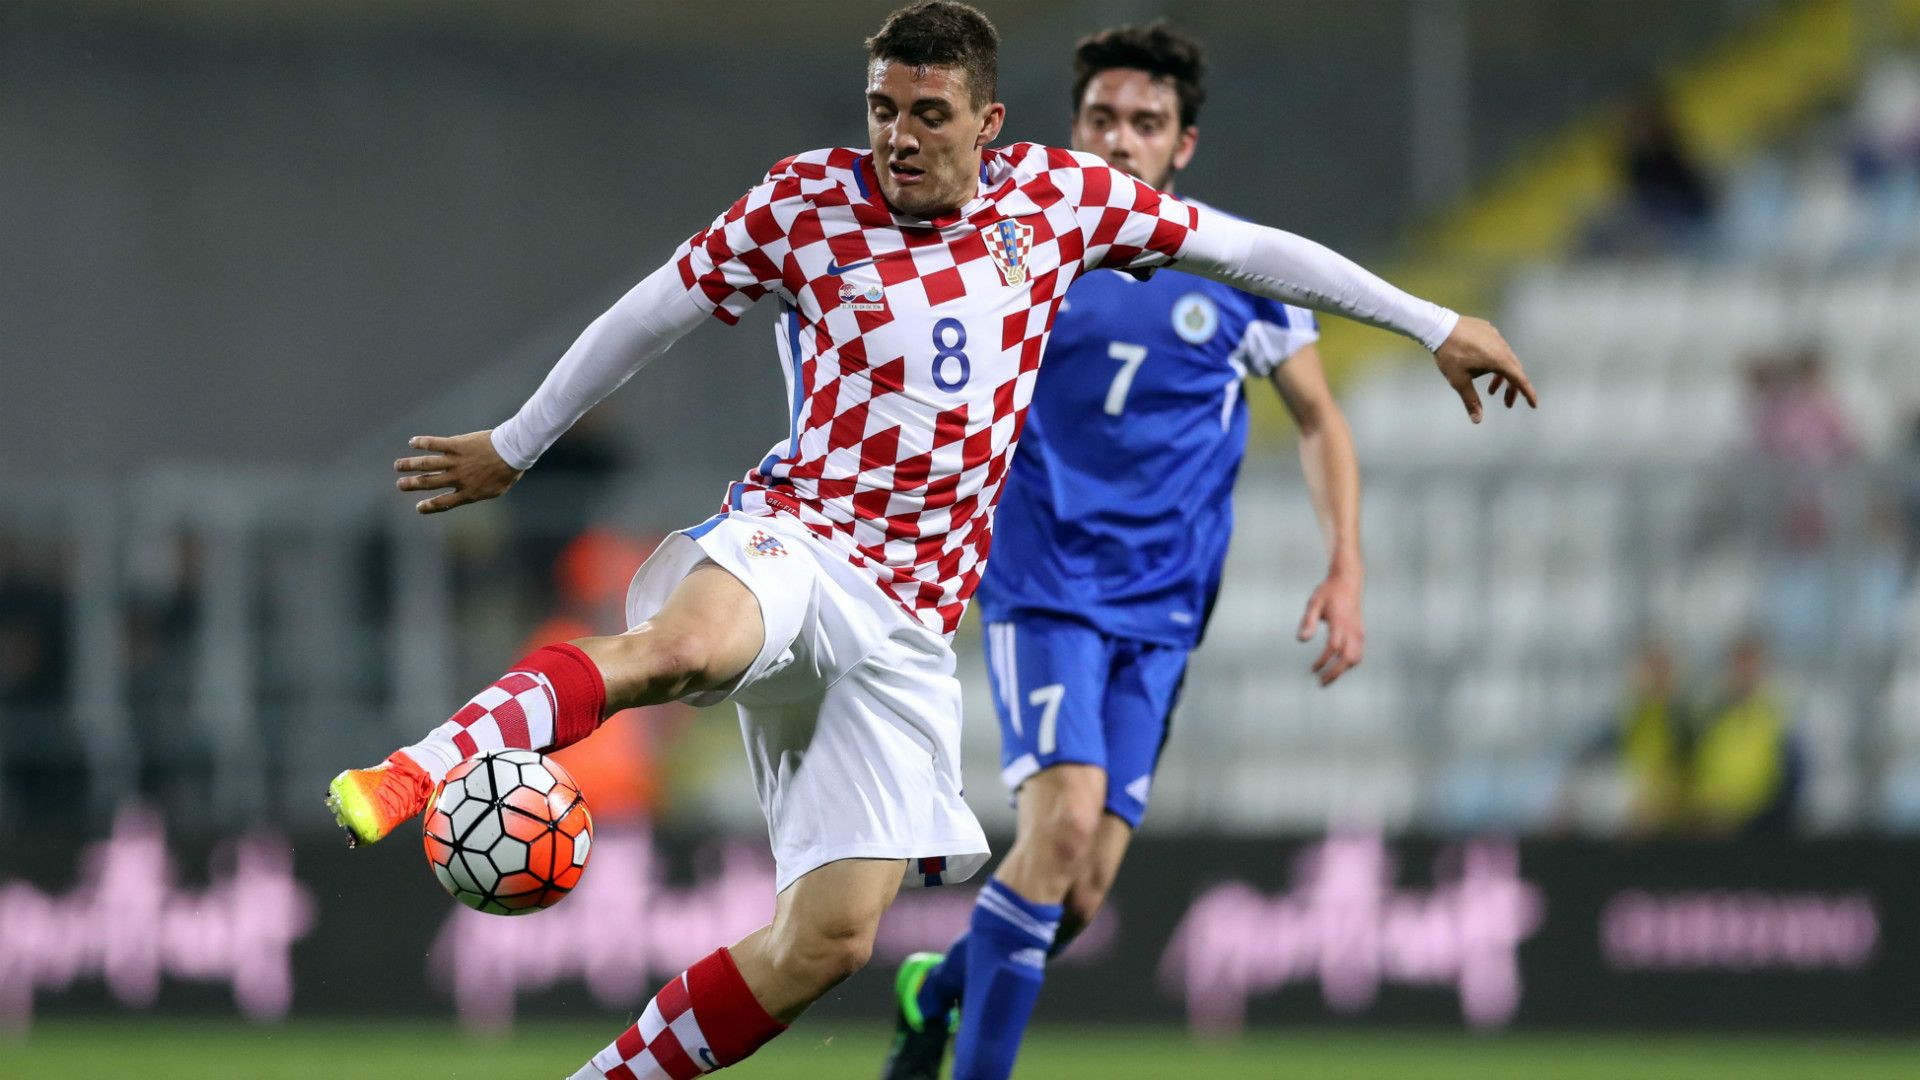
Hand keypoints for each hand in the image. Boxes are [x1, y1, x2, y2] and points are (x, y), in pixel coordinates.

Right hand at [393, 430, 522, 513]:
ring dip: (410, 465)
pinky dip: (422, 442)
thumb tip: (469, 493)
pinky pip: (435, 443)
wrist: (513, 452)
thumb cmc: (508, 471)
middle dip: (412, 484)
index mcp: (468, 492)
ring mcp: (456, 461)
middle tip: (400, 485)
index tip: (418, 506)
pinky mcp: (457, 445)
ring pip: (427, 464)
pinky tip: (412, 442)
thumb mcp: (495, 489)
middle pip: (429, 483)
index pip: (443, 503)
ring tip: (398, 466)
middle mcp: (458, 478)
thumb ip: (479, 492)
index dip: (429, 506)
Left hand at [1297, 571, 1363, 686]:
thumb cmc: (1328, 591)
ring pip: (1356, 658)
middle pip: (1347, 658)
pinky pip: (1359, 653)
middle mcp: (1352, 628)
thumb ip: (1308, 621)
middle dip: (1335, 673)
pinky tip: (1337, 666)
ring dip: (1343, 670)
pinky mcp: (1361, 632)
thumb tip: (1301, 640)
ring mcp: (1359, 631)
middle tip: (1321, 682)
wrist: (1348, 580)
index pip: (1333, 647)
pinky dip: (1349, 663)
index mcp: (1340, 622)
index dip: (1323, 661)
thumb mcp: (1314, 602)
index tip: (1313, 669)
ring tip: (1328, 677)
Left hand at [1433, 316, 1537, 422]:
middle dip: (1512, 389)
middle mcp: (1502, 346)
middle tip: (1507, 404)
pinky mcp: (1488, 330)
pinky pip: (1496, 348)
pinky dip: (1494, 361)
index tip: (1534, 405)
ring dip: (1501, 376)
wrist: (1438, 326)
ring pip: (1505, 359)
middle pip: (1514, 371)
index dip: (1528, 393)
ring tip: (1491, 390)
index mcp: (1500, 360)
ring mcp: (1496, 336)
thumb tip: (1477, 420)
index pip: (1520, 380)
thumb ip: (1471, 401)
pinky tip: (1481, 366)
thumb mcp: (1459, 381)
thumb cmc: (1450, 355)